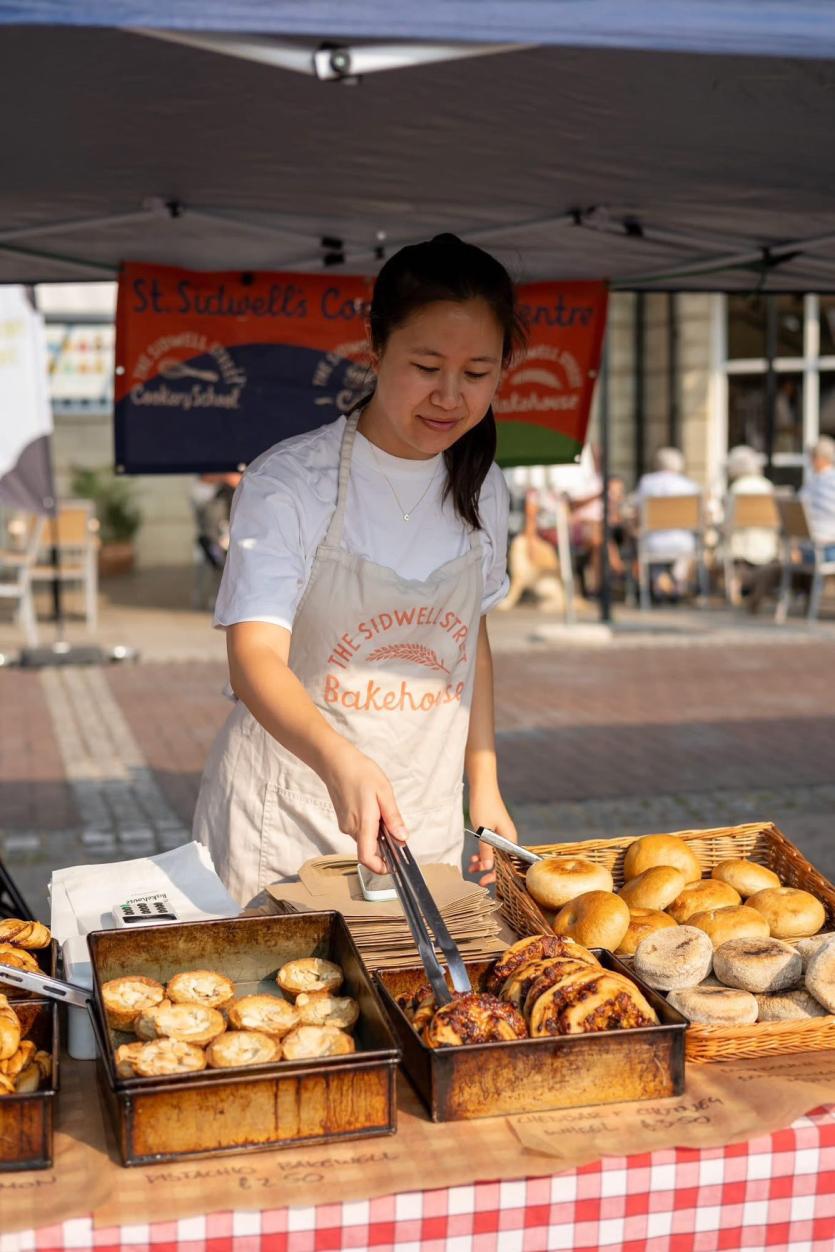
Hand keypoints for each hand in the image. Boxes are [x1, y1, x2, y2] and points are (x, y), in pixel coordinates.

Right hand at [320, 740, 406, 874]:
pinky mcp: (344, 820)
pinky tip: (372, 806)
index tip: (393, 866)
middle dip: (385, 843)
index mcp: (363, 823)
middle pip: (370, 849)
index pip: (367, 857)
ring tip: (382, 809)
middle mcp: (351, 829)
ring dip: (378, 833)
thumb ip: (393, 817)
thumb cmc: (360, 773)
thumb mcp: (384, 792)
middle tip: (394, 825)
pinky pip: (360, 830)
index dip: (380, 867)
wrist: (336, 761)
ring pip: (365, 839)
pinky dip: (370, 826)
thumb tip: (402, 838)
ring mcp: (345, 825)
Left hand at [467, 790, 516, 886]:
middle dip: (488, 870)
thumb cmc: (484, 806)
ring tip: (471, 867)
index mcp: (509, 838)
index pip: (506, 863)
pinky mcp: (495, 830)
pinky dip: (483, 852)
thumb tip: (488, 868)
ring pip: (494, 854)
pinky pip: (491, 846)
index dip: (495, 874)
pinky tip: (474, 857)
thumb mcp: (483, 831)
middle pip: (501, 860)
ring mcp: (502, 833)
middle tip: (477, 880)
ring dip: (483, 862)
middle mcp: (508, 837)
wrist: (482, 787)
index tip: (484, 882)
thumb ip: (486, 850)